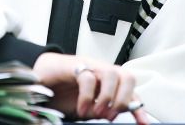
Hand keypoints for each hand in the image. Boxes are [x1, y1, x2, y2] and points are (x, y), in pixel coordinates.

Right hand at [33, 53, 148, 123]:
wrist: (40, 75)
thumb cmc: (63, 91)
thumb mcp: (87, 107)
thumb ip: (101, 109)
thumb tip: (113, 116)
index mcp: (107, 81)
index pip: (129, 89)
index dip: (138, 106)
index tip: (143, 123)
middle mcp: (100, 70)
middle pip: (127, 76)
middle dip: (124, 98)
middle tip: (111, 115)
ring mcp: (88, 66)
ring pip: (112, 74)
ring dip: (108, 97)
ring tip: (97, 113)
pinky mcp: (73, 66)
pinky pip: (87, 77)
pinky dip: (87, 97)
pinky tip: (81, 109)